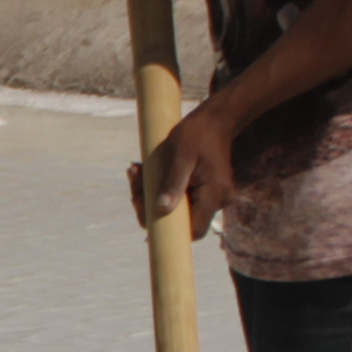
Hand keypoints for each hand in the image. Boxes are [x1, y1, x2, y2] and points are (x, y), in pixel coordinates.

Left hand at [132, 101, 236, 241]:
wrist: (214, 119)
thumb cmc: (197, 134)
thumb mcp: (180, 157)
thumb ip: (172, 184)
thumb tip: (161, 210)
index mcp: (215, 194)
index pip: (195, 231)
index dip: (169, 232)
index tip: (144, 214)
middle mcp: (218, 200)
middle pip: (181, 220)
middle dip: (151, 206)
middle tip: (133, 181)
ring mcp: (212, 195)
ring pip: (176, 208)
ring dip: (152, 194)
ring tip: (136, 171)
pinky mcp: (204, 189)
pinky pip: (179, 196)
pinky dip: (161, 187)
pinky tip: (144, 170)